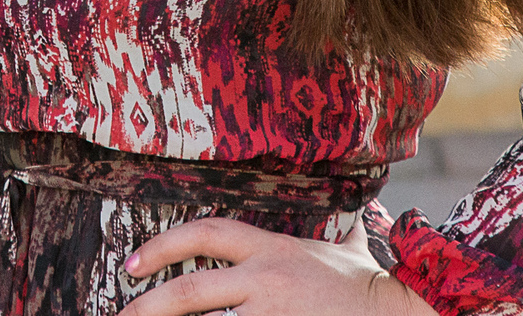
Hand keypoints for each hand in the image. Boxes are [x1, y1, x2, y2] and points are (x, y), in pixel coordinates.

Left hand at [119, 217, 437, 314]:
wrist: (401, 313)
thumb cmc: (369, 287)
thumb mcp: (345, 250)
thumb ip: (338, 234)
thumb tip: (356, 216)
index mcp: (273, 248)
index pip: (206, 232)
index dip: (164, 245)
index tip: (133, 262)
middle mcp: (266, 279)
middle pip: (189, 290)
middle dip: (148, 306)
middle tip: (121, 315)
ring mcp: (271, 315)